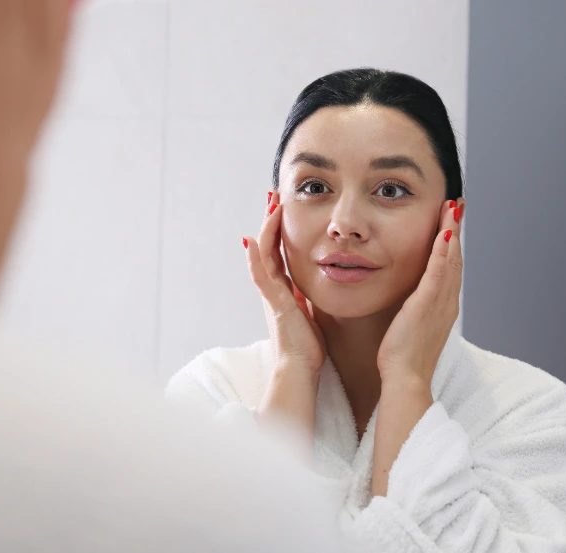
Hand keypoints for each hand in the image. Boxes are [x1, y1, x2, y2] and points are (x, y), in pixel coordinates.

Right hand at [243, 191, 325, 373]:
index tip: (283, 207)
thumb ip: (307, 297)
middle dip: (270, 220)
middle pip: (267, 245)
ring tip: (271, 206)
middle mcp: (273, 288)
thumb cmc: (307, 346)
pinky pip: (260, 277)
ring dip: (266, 229)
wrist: (299, 368)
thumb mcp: (310, 312)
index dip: (279, 228)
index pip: (279, 250)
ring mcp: (270, 294)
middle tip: (274, 196)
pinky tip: (251, 240)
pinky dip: (255, 258)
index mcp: (283, 288)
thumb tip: (314, 284)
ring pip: (263, 254)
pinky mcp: (273, 303)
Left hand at [377, 198, 464, 386]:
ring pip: (450, 260)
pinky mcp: (428, 305)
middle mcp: (447, 301)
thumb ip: (409, 308)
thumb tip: (403, 297)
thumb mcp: (408, 325)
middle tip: (458, 204)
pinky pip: (438, 272)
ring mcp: (440, 303)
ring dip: (452, 231)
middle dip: (456, 229)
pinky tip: (444, 232)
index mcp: (442, 306)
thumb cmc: (401, 358)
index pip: (448, 267)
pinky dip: (443, 251)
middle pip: (455, 258)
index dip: (451, 242)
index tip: (450, 220)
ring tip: (453, 208)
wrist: (406, 379)